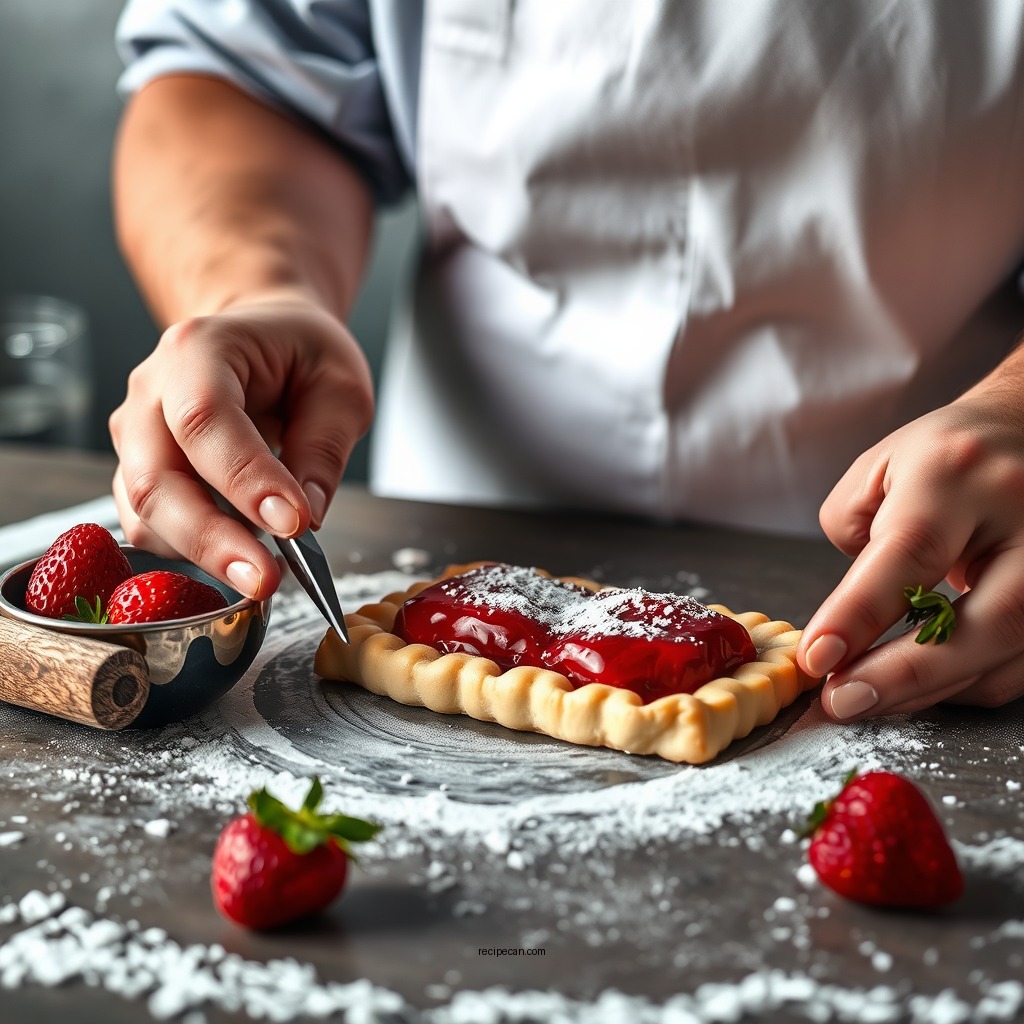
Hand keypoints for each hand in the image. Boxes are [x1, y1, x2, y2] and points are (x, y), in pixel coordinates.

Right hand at [109, 293, 372, 599]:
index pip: (206, 421)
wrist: (263, 337)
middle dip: (210, 539)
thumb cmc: (300, 352)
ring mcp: (136, 436)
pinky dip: (192, 552)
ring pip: (145, 512)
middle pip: (155, 478)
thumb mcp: (340, 385)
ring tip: (263, 574)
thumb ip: (324, 446)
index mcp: (198, 350)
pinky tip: (240, 557)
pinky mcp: (139, 474)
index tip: (293, 525)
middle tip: (266, 579)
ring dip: (200, 554)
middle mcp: (150, 392)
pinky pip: (150, 526)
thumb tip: (305, 516)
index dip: (245, 479)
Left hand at [797, 381, 1023, 719]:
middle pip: (980, 622)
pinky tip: (923, 684)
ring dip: (931, 690)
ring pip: (1006, 652)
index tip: (818, 661)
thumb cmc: (944, 454)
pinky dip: (968, 683)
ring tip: (869, 700)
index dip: (858, 616)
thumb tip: (849, 619)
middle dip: (904, 676)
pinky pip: (1023, 662)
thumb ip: (854, 538)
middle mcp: (1022, 513)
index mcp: (957, 473)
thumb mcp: (879, 471)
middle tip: (843, 703)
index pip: (908, 555)